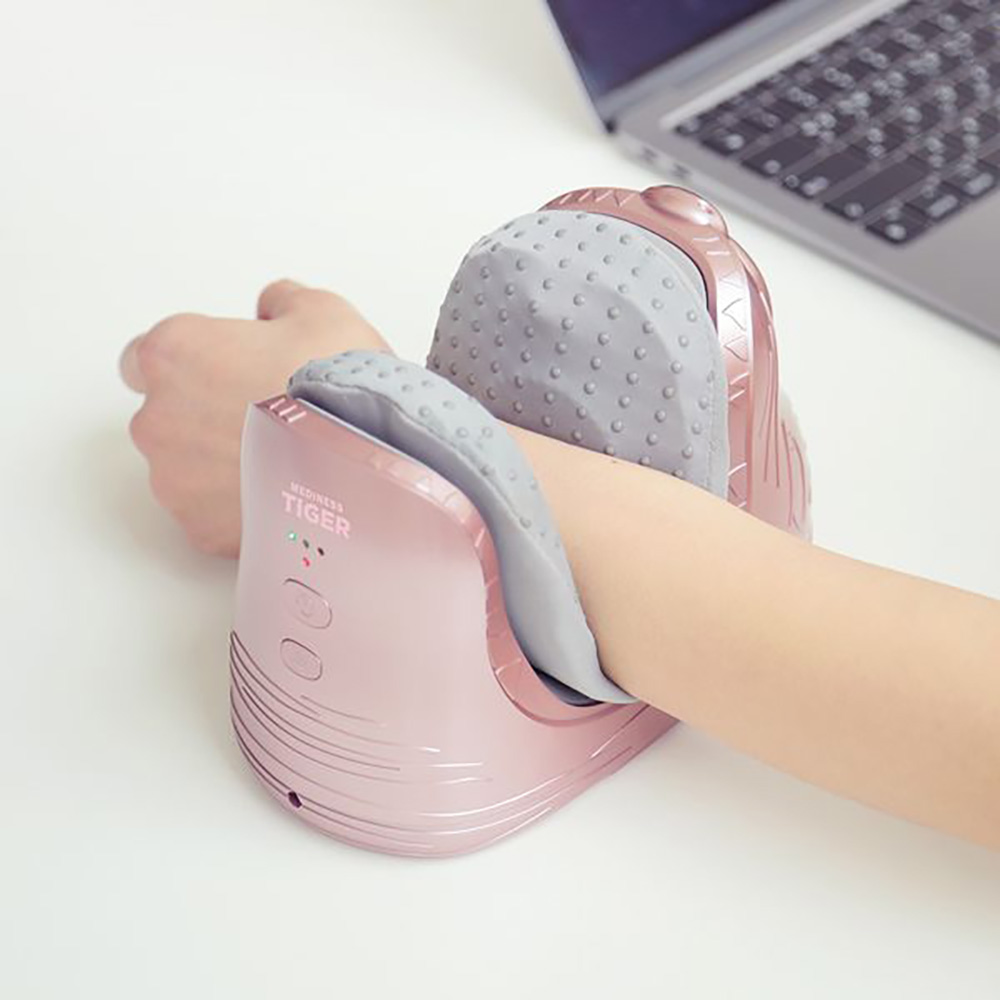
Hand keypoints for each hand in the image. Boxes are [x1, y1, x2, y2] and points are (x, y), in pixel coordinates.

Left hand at [122, 280, 389, 556]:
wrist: (366, 465)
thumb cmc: (338, 387)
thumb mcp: (323, 312)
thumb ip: (281, 301)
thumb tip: (273, 310)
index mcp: (174, 353)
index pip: (142, 358)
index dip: (189, 364)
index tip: (223, 372)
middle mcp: (158, 418)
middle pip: (165, 416)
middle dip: (205, 417)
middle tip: (266, 417)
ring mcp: (175, 481)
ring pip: (185, 470)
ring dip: (219, 464)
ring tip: (282, 461)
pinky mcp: (200, 529)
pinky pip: (210, 514)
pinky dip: (237, 506)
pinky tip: (283, 494)